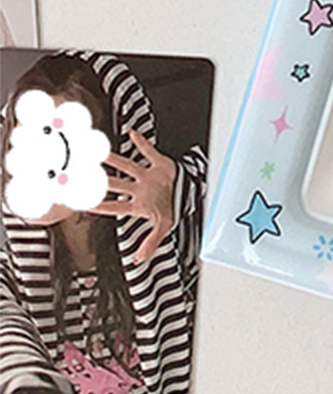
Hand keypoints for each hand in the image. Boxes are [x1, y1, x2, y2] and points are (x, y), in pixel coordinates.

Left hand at [89, 128, 175, 263]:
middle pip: (116, 184)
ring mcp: (147, 176)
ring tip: (100, 153)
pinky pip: (149, 151)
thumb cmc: (173, 207)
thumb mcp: (163, 227)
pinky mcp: (159, 164)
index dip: (100, 205)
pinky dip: (141, 142)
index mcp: (138, 204)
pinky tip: (131, 133)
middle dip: (101, 181)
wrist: (189, 192)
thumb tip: (139, 260)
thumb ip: (151, 242)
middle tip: (83, 175)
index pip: (115, 205)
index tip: (83, 204)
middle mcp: (139, 188)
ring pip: (127, 166)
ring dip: (114, 159)